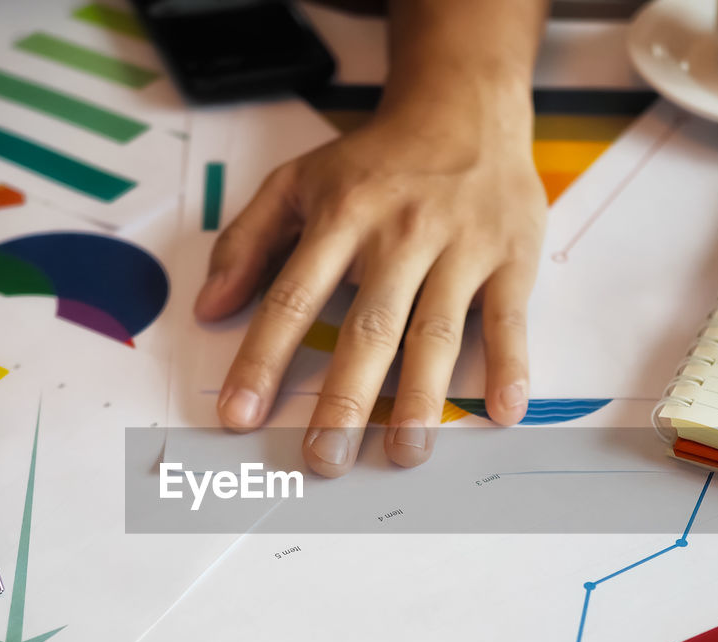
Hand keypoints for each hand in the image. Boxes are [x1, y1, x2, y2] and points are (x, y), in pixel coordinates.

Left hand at [194, 82, 546, 475]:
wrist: (464, 106)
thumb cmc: (375, 160)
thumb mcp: (296, 182)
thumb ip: (246, 242)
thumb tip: (209, 308)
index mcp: (341, 217)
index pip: (292, 299)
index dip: (263, 361)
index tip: (240, 415)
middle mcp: (400, 235)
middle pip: (367, 329)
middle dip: (343, 401)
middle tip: (324, 458)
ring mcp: (459, 248)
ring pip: (435, 333)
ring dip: (418, 399)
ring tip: (401, 452)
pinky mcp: (509, 258)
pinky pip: (508, 319)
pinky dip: (509, 365)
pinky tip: (502, 410)